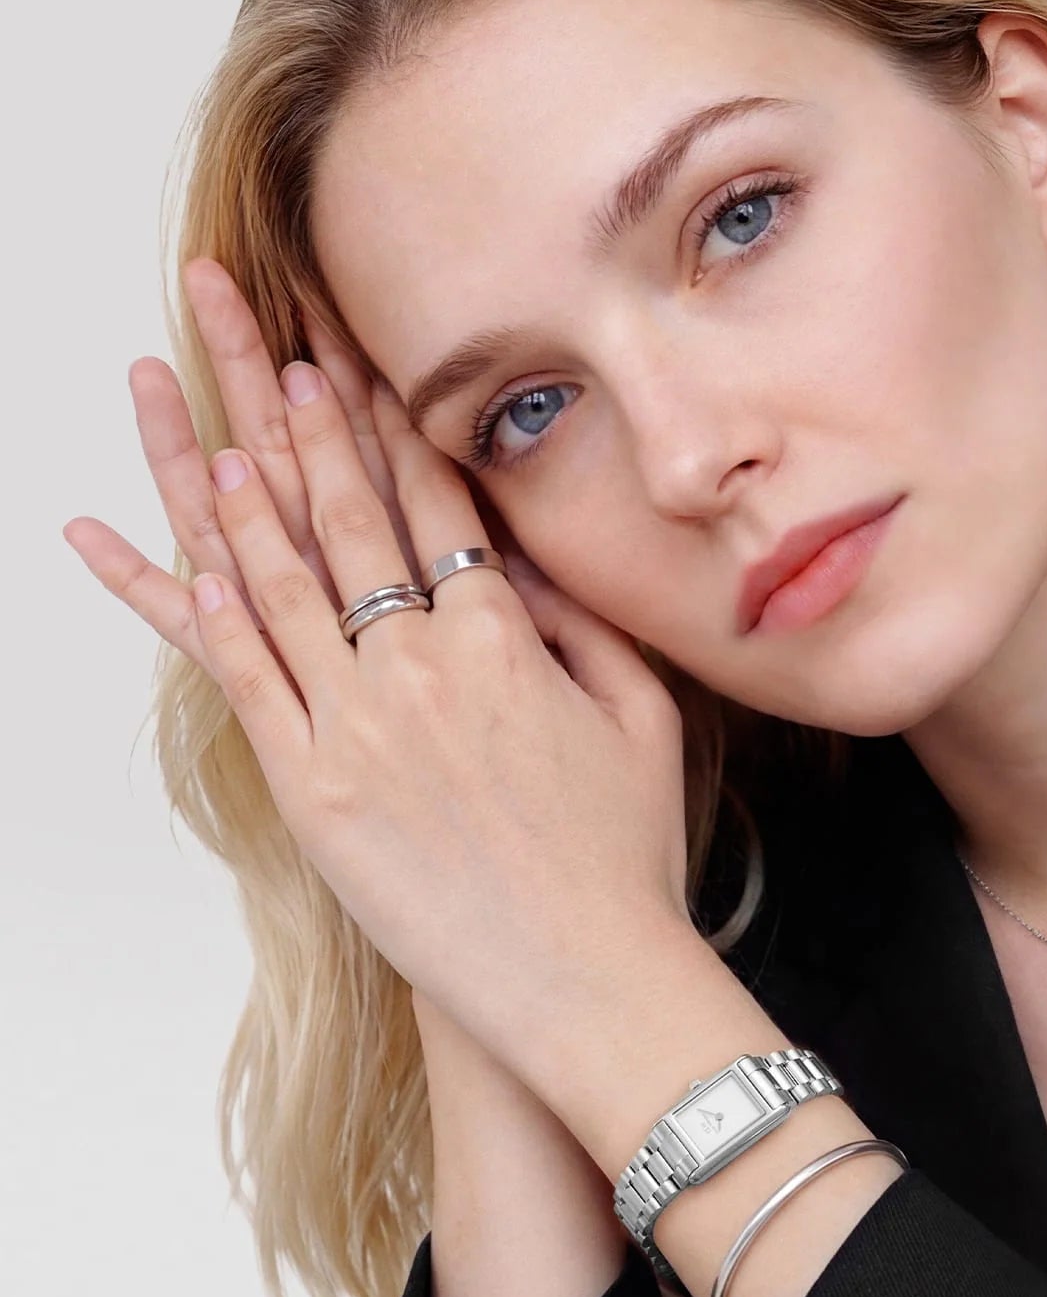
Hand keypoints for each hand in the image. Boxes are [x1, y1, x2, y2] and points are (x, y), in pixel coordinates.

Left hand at [66, 258, 692, 1095]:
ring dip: (224, 483)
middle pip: (339, 508)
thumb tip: (529, 563)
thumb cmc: (627, 855)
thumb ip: (588, 628)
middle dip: (282, 401)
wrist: (583, 978)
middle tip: (241, 318)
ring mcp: (354, 724)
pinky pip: (236, 677)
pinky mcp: (309, 787)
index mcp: (507, 638)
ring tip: (185, 404)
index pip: (432, 497)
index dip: (381, 415)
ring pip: (273, 578)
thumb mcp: (646, 719)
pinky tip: (150, 550)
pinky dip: (187, 609)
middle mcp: (419, 662)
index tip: (340, 346)